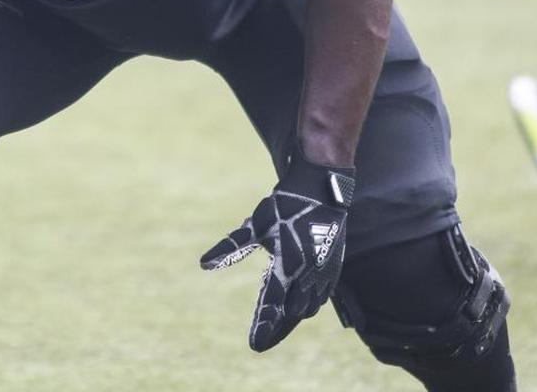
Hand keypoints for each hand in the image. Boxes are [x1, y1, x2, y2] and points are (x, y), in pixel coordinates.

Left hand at [200, 148, 354, 351]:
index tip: (253, 345)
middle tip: (261, 342)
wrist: (321, 189)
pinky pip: (320, 298)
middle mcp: (309, 275)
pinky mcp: (333, 268)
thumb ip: (231, 247)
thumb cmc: (284, 206)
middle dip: (276, 330)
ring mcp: (324, 273)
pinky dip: (307, 307)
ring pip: (307, 309)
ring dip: (291, 320)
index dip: (263, 326)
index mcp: (288, 265)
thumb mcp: (254, 225)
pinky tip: (299, 309)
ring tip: (276, 328)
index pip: (272, 305)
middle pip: (291, 315)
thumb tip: (203, 264)